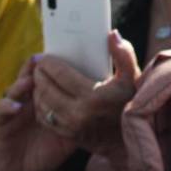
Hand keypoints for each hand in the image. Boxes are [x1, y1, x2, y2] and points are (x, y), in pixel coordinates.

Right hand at [0, 60, 76, 170]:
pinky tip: (17, 105)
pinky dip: (8, 105)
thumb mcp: (74, 130)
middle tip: (50, 57)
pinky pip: (2, 110)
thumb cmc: (51, 148)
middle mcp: (30, 98)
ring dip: (24, 81)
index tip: (73, 52)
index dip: (61, 65)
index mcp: (49, 96)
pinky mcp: (0, 123)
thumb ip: (87, 114)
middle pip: (34, 75)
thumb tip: (112, 100)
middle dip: (43, 66)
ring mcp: (14, 108)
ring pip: (17, 87)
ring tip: (32, 77)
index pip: (54, 75)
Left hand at [32, 31, 140, 158]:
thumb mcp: (132, 77)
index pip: (60, 75)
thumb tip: (112, 34)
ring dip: (37, 90)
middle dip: (39, 75)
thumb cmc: (131, 101)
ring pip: (42, 104)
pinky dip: (41, 106)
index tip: (45, 57)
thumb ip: (123, 54)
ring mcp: (71, 126)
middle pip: (46, 89)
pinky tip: (44, 97)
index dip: (49, 64)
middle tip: (39, 66)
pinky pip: (45, 118)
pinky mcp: (68, 135)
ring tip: (40, 80)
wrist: (133, 136)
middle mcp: (79, 112)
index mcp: (93, 95)